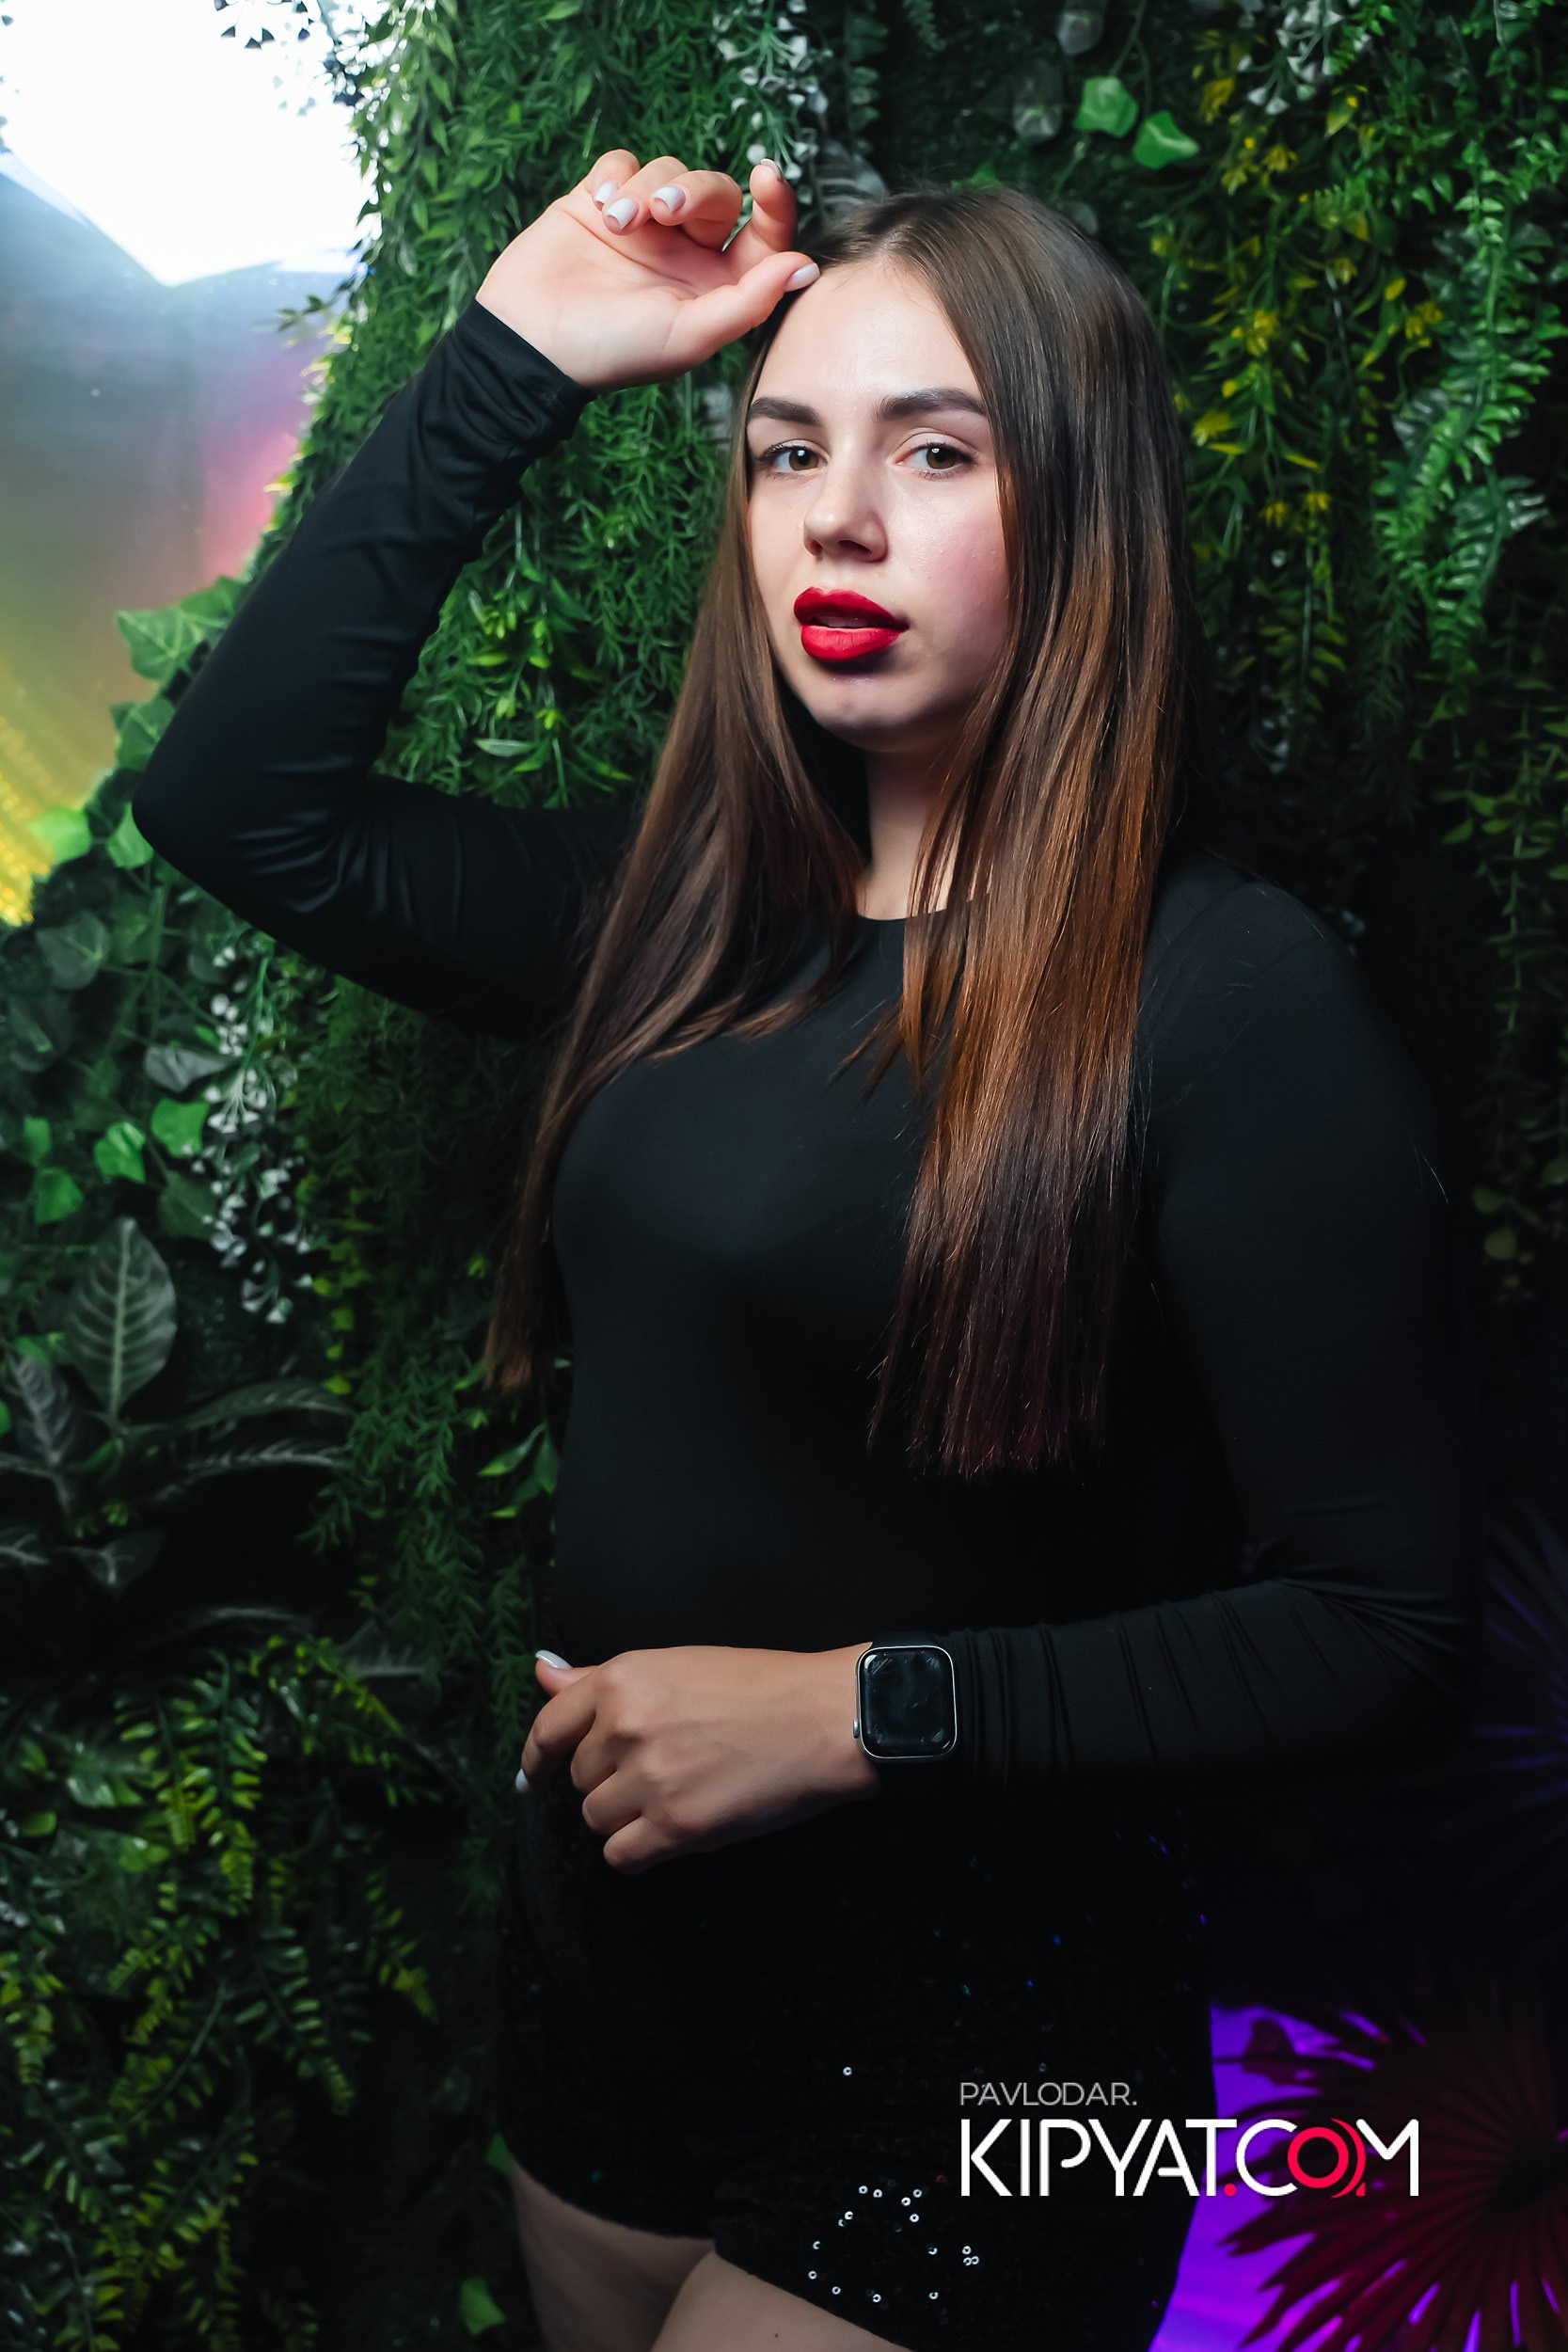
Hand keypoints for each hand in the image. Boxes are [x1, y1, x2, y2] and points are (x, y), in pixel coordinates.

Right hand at [475, 149, 817, 395]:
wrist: (531, 341)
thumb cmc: (612, 351)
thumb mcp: (690, 334)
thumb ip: (749, 301)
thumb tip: (805, 267)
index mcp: (715, 287)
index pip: (763, 234)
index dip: (774, 202)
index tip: (765, 177)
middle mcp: (684, 254)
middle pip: (715, 191)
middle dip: (692, 190)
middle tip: (661, 210)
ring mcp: (642, 227)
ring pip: (668, 170)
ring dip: (645, 186)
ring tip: (616, 222)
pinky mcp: (599, 203)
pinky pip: (623, 162)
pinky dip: (615, 177)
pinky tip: (598, 207)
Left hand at [520, 1642, 879, 1871]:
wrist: (822, 1719)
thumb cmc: (760, 1685)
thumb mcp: (675, 1664)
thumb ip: (600, 1680)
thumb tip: (541, 1674)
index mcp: (622, 1680)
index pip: (549, 1727)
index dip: (537, 1758)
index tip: (532, 1778)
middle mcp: (625, 1728)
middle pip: (581, 1778)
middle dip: (612, 1779)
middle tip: (667, 1766)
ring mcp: (649, 1780)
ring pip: (597, 1819)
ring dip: (628, 1816)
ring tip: (679, 1793)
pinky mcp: (676, 1828)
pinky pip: (621, 1857)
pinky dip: (640, 1851)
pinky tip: (674, 1830)